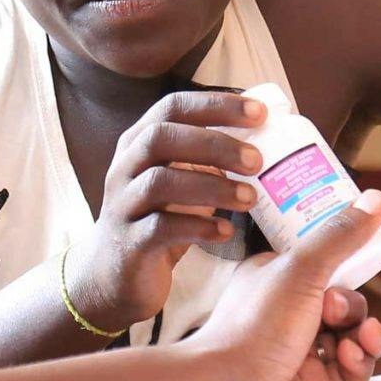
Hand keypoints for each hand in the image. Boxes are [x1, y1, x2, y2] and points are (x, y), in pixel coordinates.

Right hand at [66, 91, 265, 331]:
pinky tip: (226, 231)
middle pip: (162, 138)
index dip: (215, 105)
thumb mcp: (178, 180)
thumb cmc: (157, 218)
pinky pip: (160, 228)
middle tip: (257, 160)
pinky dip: (198, 227)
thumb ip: (206, 159)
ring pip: (160, 183)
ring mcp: (123, 205)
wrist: (114, 274)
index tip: (260, 112)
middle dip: (214, 144)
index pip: (173, 108)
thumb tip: (267, 139)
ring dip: (211, 187)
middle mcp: (124, 168)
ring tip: (250, 198)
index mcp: (138, 144)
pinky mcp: (129, 243)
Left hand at [198, 194, 380, 380]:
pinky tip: (350, 358)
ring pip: (357, 336)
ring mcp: (307, 354)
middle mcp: (292, 316)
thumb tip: (377, 198)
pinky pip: (356, 370)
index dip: (353, 261)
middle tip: (333, 309)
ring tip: (356, 338)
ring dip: (363, 333)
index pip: (327, 263)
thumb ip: (341, 236)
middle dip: (351, 304)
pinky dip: (359, 361)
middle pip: (348, 301)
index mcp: (280, 280)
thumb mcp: (301, 269)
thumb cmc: (255, 326)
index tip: (379, 252)